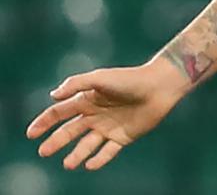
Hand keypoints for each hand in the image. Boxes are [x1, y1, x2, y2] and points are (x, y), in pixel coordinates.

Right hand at [25, 59, 186, 169]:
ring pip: (86, 144)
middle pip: (69, 131)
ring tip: (68, 164)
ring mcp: (108, 127)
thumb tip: (52, 96)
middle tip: (43, 152)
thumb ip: (76, 84)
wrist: (159, 86)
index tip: (31, 134)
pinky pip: (107, 152)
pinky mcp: (123, 136)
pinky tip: (89, 165)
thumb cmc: (129, 79)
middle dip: (55, 141)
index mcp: (86, 100)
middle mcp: (95, 115)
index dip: (44, 122)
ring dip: (76, 154)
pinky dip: (98, 159)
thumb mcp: (100, 78)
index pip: (59, 113)